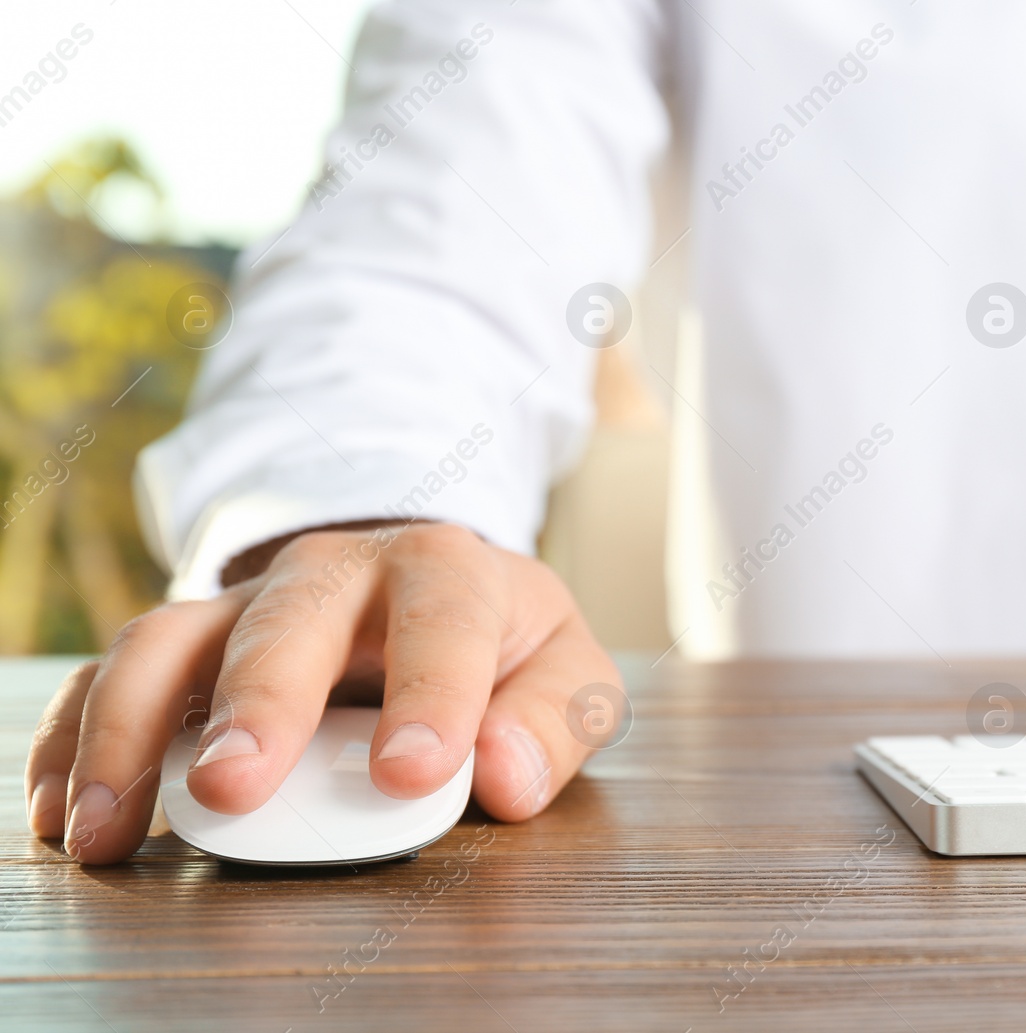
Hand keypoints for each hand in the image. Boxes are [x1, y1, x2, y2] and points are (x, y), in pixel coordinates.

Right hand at [23, 521, 620, 863]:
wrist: (431, 593)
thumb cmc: (501, 642)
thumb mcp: (563, 669)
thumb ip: (555, 718)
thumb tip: (504, 776)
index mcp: (442, 569)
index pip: (444, 617)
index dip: (432, 692)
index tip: (411, 774)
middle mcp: (334, 573)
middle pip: (287, 616)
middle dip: (259, 699)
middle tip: (233, 790)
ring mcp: (249, 604)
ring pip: (172, 640)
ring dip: (129, 729)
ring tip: (110, 825)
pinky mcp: (191, 646)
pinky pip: (115, 678)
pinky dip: (77, 740)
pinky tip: (67, 814)